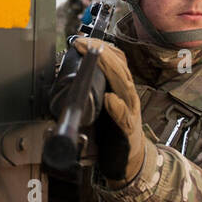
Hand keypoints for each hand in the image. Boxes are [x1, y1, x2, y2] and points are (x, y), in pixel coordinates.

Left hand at [72, 38, 145, 182]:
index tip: (82, 41)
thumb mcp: (103, 106)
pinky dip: (117, 108)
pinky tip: (109, 100)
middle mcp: (128, 97)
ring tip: (99, 58)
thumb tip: (71, 76)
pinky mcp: (128, 132)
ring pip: (125, 88)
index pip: (117, 62)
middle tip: (84, 44)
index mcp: (121, 89)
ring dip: (111, 71)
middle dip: (103, 54)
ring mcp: (130, 114)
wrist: (129, 161)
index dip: (101, 49)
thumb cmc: (113, 132)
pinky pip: (124, 118)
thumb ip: (93, 91)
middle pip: (120, 69)